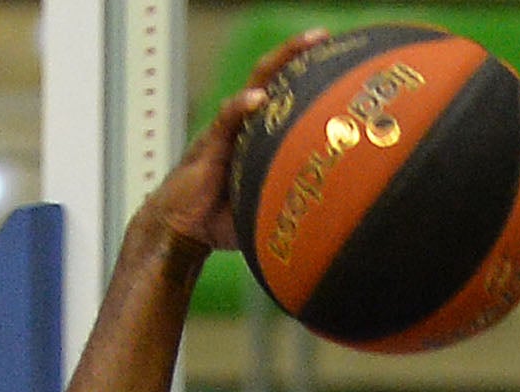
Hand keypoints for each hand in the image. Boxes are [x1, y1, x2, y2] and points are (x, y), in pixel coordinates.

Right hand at [143, 32, 327, 254]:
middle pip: (272, 77)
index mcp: (259, 134)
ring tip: (301, 47)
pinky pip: (226, 120)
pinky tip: (258, 99)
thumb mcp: (267, 207)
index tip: (337, 58)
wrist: (181, 227)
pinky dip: (241, 107)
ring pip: (253, 87)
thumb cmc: (223, 217)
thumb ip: (295, 200)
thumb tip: (337, 214)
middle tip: (321, 36)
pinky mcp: (210, 145)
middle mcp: (245, 124)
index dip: (308, 76)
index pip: (286, 95)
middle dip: (295, 53)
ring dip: (276, 65)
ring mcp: (228, 131)